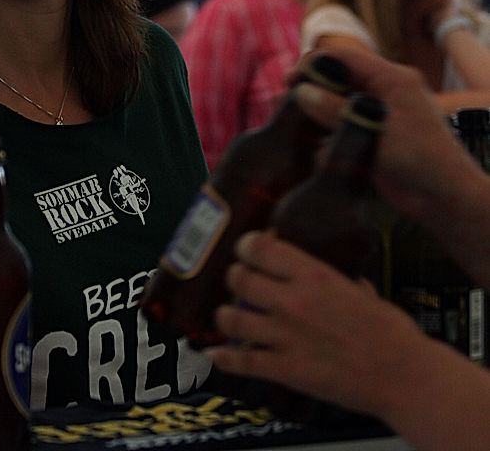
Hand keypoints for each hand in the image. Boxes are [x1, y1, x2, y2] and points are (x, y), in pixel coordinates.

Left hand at [205, 230, 423, 418]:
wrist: (403, 374)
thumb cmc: (390, 331)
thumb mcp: (362, 289)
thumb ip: (337, 280)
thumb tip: (332, 277)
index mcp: (313, 275)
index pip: (259, 248)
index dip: (246, 246)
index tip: (246, 249)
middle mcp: (293, 301)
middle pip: (239, 278)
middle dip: (235, 278)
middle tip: (240, 283)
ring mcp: (286, 336)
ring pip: (231, 318)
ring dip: (226, 317)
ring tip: (229, 317)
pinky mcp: (286, 370)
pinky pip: (241, 361)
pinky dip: (223, 358)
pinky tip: (216, 355)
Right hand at [290, 47, 473, 222]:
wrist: (444, 199)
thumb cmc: (422, 161)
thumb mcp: (377, 132)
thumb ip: (338, 112)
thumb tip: (302, 93)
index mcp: (393, 78)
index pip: (347, 57)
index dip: (316, 63)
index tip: (290, 79)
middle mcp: (385, 91)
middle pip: (340, 77)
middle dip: (313, 85)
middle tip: (286, 101)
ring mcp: (378, 113)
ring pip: (339, 100)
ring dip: (317, 107)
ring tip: (291, 119)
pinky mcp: (373, 135)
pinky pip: (343, 123)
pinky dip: (326, 126)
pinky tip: (308, 138)